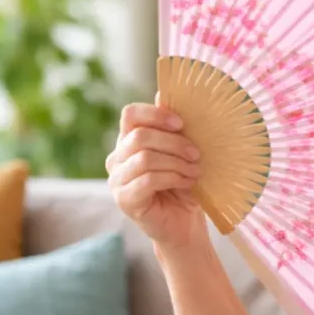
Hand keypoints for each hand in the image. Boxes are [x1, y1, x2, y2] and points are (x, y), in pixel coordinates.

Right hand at [105, 99, 208, 251]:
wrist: (184, 223)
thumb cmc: (184, 184)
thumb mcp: (183, 152)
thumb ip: (173, 127)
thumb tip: (165, 91)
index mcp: (128, 141)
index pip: (130, 114)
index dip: (156, 115)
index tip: (182, 124)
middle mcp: (117, 158)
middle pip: (140, 136)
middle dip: (174, 143)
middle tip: (196, 154)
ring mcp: (117, 180)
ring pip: (145, 158)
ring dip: (177, 163)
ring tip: (195, 171)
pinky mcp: (124, 199)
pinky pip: (148, 179)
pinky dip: (173, 178)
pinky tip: (187, 183)